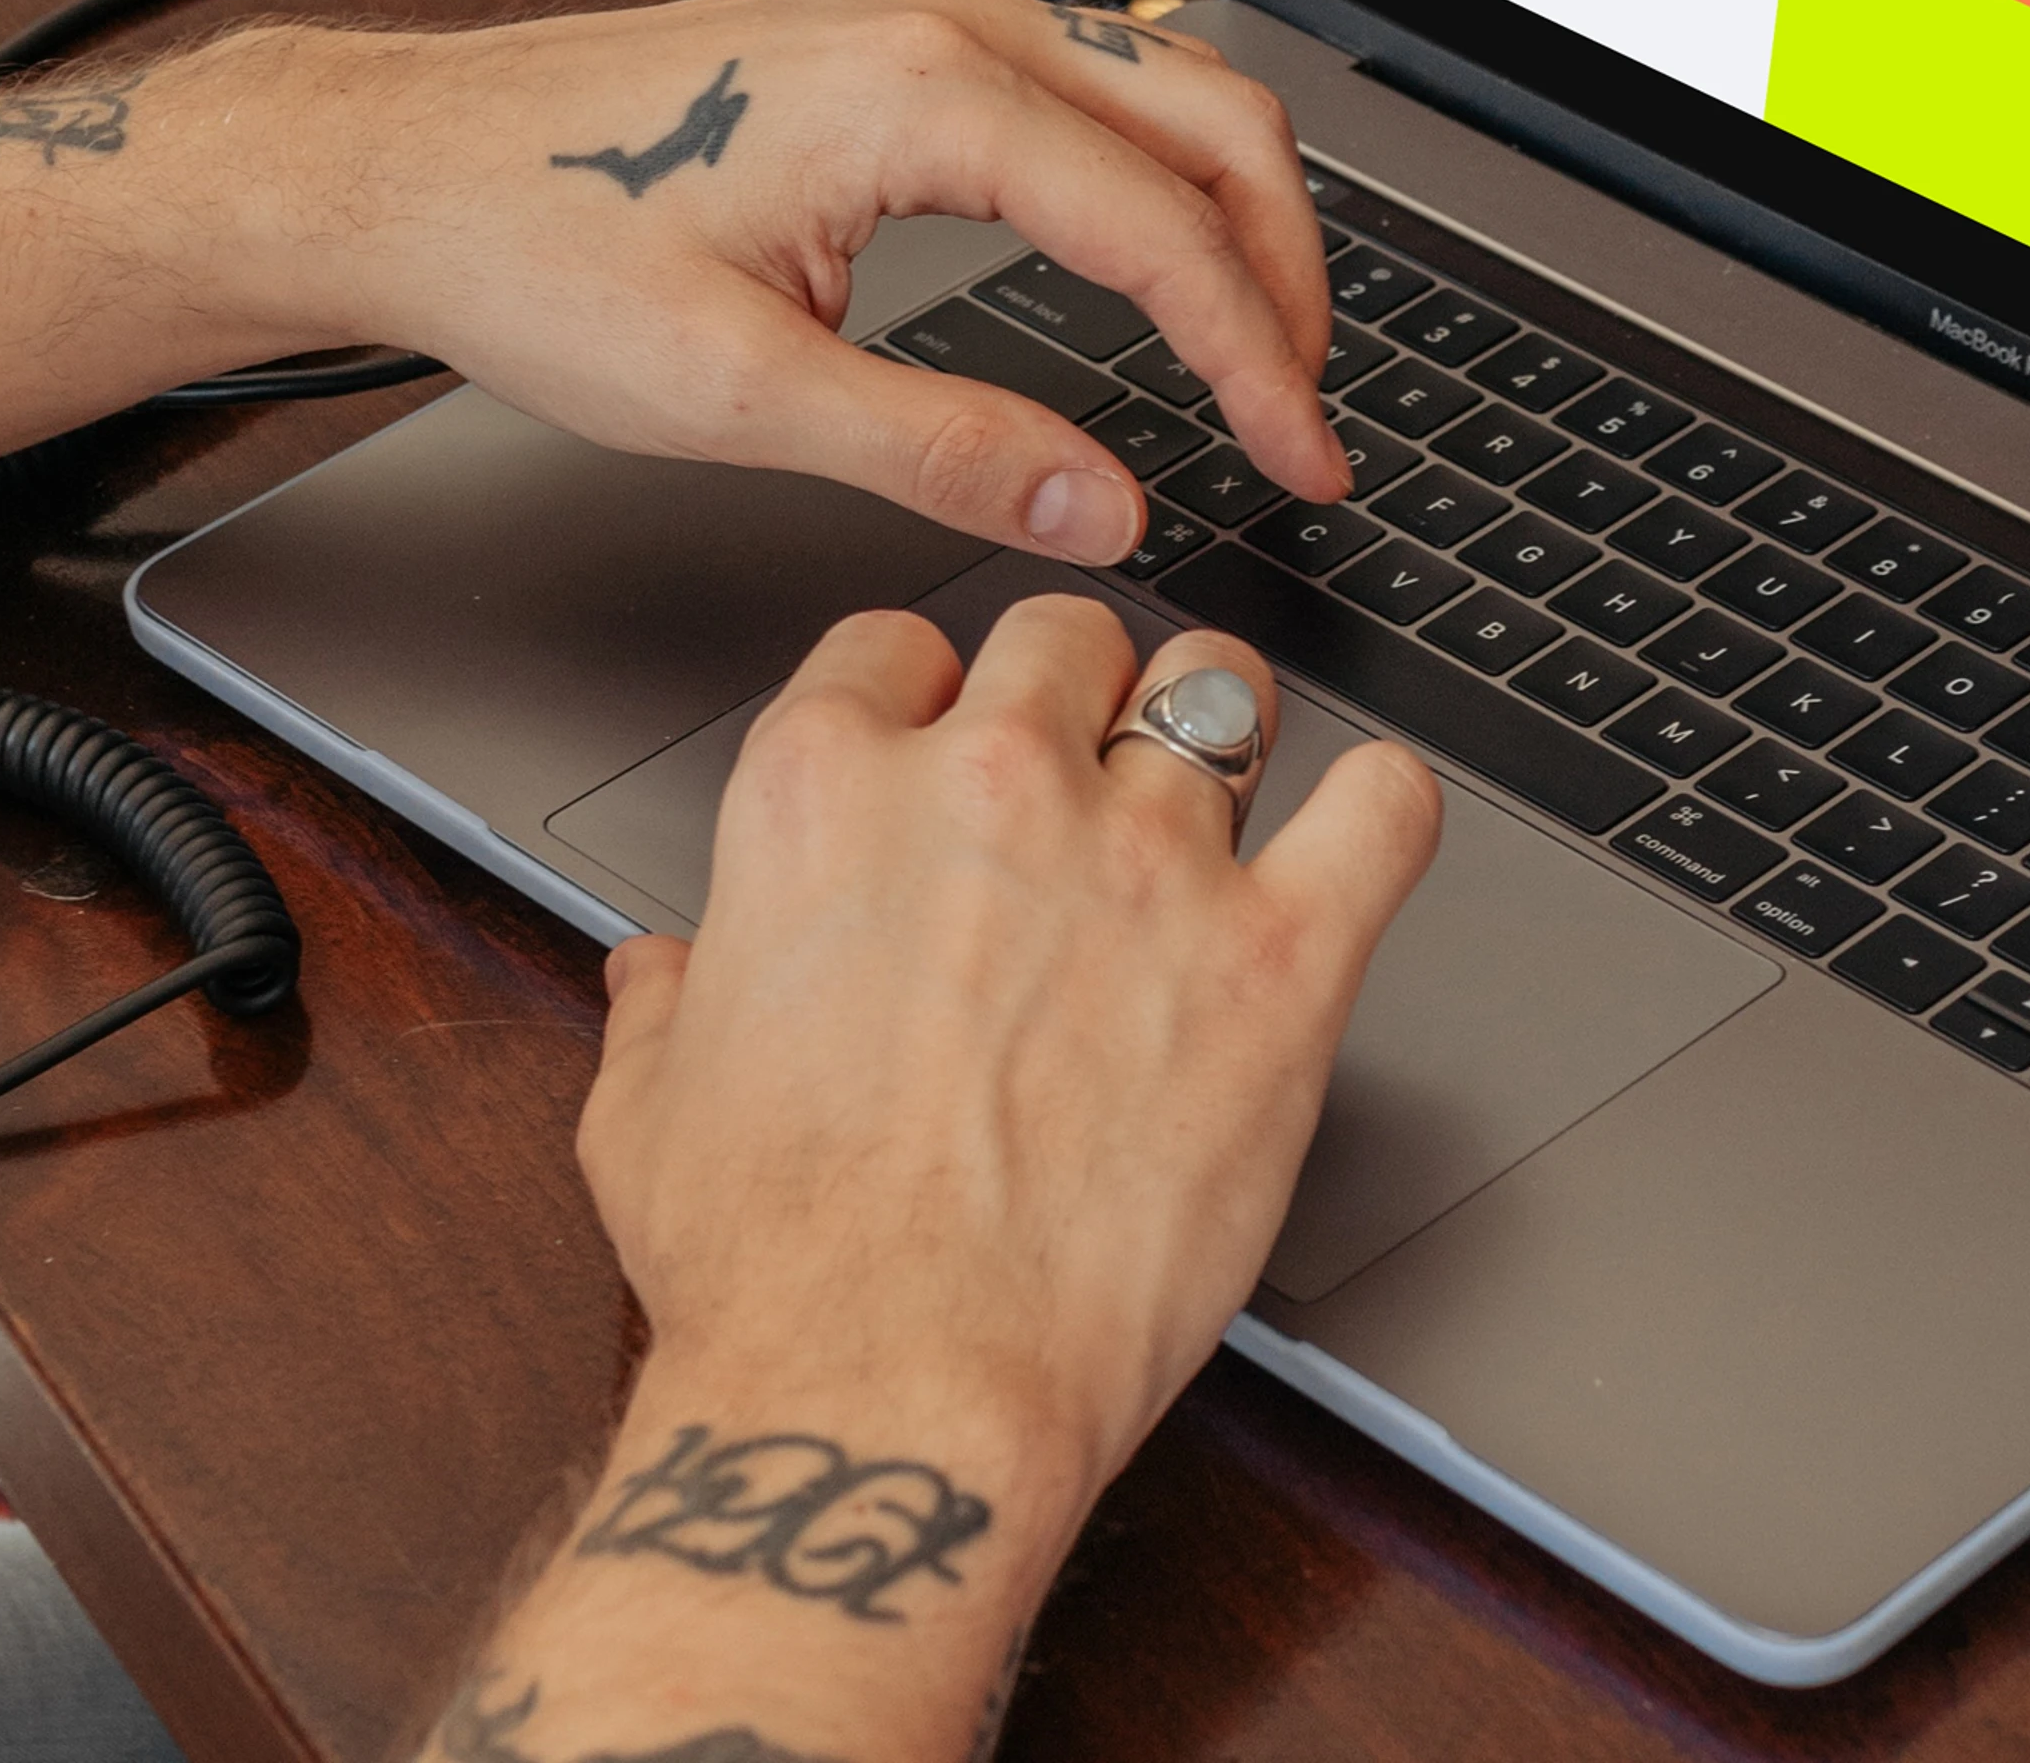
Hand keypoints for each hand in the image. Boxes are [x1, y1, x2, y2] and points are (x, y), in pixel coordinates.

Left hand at [221, 0, 1345, 563]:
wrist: (401, 164)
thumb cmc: (535, 253)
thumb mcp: (740, 396)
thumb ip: (944, 450)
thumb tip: (1102, 505)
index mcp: (927, 95)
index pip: (1168, 234)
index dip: (1259, 363)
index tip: (1302, 463)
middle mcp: (947, 20)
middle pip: (1216, 126)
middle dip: (1288, 276)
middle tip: (1307, 415)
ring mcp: (926, 8)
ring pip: (1169, 87)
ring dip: (1237, 214)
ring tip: (1259, 347)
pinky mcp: (899, 29)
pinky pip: (1095, 77)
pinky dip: (1166, 170)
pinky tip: (1161, 255)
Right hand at [463, 602, 1437, 1762]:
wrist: (893, 1390)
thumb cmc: (776, 1270)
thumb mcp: (645, 1112)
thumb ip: (665, 1004)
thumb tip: (666, 972)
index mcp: (823, 796)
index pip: (898, 646)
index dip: (928, 698)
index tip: (948, 746)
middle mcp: (992, 791)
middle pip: (1067, 638)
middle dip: (1075, 694)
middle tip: (1086, 773)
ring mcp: (1147, 862)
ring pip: (1221, 687)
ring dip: (1219, 729)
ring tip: (1220, 790)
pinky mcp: (1279, 958)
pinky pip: (1384, 809)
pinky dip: (1382, 807)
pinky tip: (1357, 837)